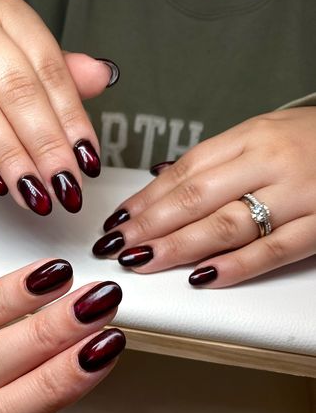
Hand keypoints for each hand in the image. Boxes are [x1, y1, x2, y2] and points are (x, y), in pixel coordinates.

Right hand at [0, 0, 115, 214]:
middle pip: (16, 90)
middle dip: (45, 146)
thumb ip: (62, 76)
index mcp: (7, 12)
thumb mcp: (22, 61)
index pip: (49, 68)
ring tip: (33, 194)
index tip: (87, 160)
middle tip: (64, 186)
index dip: (72, 119)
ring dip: (11, 159)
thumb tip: (103, 77)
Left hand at [92, 107, 315, 287]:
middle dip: (149, 226)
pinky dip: (236, 266)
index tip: (118, 220)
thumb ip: (213, 161)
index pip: (184, 172)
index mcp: (249, 138)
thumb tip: (161, 180)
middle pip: (196, 198)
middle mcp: (268, 163)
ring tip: (143, 260)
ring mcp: (297, 195)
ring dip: (179, 247)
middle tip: (116, 246)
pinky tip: (203, 278)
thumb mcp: (259, 135)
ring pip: (227, 225)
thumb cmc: (311, 141)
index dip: (145, 199)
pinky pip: (274, 249)